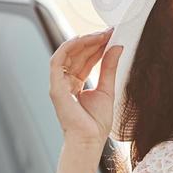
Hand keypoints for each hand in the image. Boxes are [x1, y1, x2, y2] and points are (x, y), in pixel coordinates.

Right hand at [49, 26, 120, 146]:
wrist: (89, 140)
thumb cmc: (96, 123)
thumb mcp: (107, 89)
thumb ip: (109, 67)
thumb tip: (117, 47)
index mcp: (77, 83)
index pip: (86, 59)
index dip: (97, 45)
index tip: (111, 35)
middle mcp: (66, 82)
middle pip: (77, 54)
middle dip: (92, 41)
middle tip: (108, 32)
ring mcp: (59, 84)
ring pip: (67, 54)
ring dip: (83, 42)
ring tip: (99, 35)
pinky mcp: (55, 88)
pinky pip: (57, 62)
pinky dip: (67, 48)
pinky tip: (80, 39)